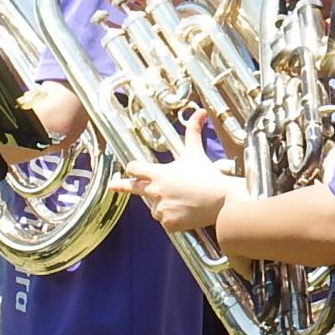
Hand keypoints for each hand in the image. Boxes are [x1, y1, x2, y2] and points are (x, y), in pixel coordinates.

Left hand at [111, 117, 247, 231]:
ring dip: (164, 205)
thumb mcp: (196, 153)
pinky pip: (166, 222)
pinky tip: (186, 213)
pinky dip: (174, 219)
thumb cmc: (208, 176)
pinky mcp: (168, 223)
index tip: (128, 169)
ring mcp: (160, 208)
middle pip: (133, 188)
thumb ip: (193, 132)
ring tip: (183, 201)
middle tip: (112, 186)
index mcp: (158, 173)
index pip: (134, 168)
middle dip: (122, 185)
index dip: (133, 168)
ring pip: (155, 208)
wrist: (221, 200)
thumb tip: (200, 112)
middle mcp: (154, 191)